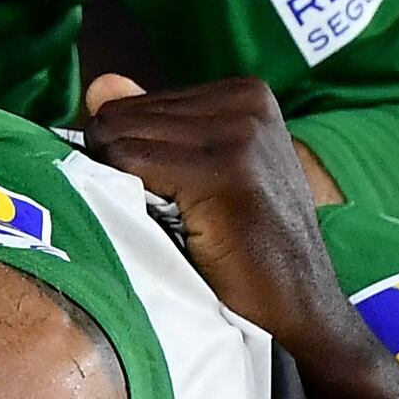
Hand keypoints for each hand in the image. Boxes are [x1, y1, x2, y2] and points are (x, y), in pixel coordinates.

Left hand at [76, 74, 356, 354]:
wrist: (300, 313)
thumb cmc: (243, 254)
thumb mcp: (198, 177)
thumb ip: (151, 128)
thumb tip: (99, 85)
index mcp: (243, 93)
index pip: (127, 107)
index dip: (123, 160)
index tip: (169, 199)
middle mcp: (245, 100)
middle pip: (116, 120)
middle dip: (120, 173)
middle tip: (174, 220)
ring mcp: (240, 131)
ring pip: (117, 141)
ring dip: (128, 191)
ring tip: (182, 225)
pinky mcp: (228, 169)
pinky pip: (129, 166)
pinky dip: (135, 205)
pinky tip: (182, 232)